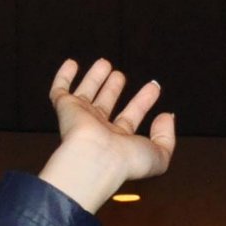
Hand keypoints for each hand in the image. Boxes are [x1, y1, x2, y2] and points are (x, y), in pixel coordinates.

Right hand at [38, 58, 175, 212]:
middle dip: (113, 89)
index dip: (143, 102)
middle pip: (105, 105)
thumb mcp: (159, 155)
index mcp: (118, 141)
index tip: (154, 87)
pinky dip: (64, 76)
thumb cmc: (125, 162)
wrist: (95, 159)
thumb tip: (165, 116)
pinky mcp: (65, 108)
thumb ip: (167, 137)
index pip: (130, 118)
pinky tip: (71, 63)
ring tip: (105, 63)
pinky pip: (59, 90)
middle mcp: (98, 129)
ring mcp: (81, 118)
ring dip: (95, 79)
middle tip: (120, 75)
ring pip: (86, 94)